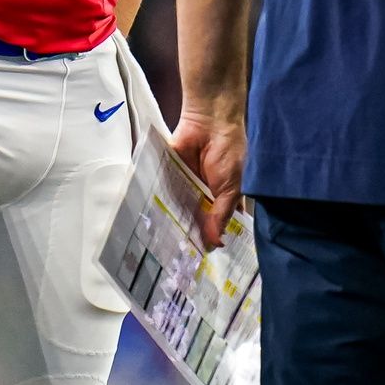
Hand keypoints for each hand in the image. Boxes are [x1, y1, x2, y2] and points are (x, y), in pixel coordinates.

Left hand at [168, 110, 245, 249]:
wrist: (210, 121)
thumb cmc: (229, 152)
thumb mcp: (231, 187)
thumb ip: (222, 215)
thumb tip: (216, 244)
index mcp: (225, 198)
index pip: (219, 224)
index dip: (214, 239)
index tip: (207, 263)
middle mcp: (206, 194)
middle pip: (197, 220)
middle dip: (191, 237)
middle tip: (182, 263)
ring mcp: (187, 186)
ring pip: (179, 210)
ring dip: (173, 224)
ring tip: (164, 250)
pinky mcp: (170, 176)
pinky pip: (164, 194)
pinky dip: (160, 206)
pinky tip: (153, 226)